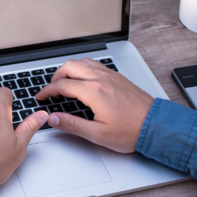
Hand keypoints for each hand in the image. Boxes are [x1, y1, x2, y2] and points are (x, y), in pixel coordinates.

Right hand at [35, 58, 153, 152]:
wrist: (155, 125)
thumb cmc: (131, 131)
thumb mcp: (98, 134)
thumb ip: (72, 124)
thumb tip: (54, 118)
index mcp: (94, 92)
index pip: (62, 85)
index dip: (47, 91)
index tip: (41, 97)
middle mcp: (101, 79)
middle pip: (70, 66)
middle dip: (56, 77)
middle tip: (51, 90)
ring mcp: (111, 75)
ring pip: (83, 62)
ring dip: (70, 70)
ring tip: (66, 84)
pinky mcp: (118, 77)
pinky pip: (96, 65)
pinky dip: (84, 69)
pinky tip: (85, 81)